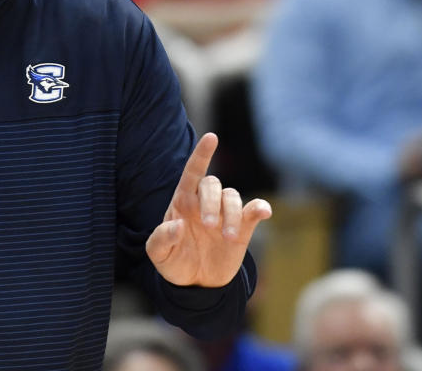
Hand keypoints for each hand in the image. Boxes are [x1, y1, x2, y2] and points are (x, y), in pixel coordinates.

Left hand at [146, 133, 271, 286]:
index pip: (192, 172)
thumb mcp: (158, 254)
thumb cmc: (173, 262)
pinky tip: (263, 212)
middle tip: (209, 226)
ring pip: (233, 197)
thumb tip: (177, 224)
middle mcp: (204, 202)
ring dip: (232, 214)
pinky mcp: (243, 227)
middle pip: (213, 184)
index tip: (211, 137)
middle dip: (212, 202)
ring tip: (227, 237)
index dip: (201, 154)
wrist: (196, 284)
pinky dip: (260, 208)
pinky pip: (254, 210)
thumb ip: (161, 239)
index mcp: (182, 202)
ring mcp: (225, 214)